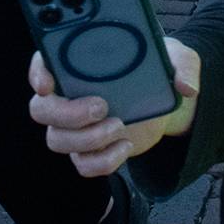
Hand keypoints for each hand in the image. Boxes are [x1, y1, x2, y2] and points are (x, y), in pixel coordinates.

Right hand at [30, 38, 200, 178]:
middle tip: (102, 106)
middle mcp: (69, 95)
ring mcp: (76, 126)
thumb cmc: (160, 70)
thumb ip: (182, 65)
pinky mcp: (91, 150)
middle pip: (42, 109)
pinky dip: (103, 161)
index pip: (43, 64)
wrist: (167, 104)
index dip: (38, 73)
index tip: (48, 82)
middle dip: (66, 112)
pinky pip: (83, 165)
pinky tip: (126, 145)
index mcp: (79, 64)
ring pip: (57, 140)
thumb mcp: (176, 58)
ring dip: (86, 139)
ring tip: (120, 127)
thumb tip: (186, 86)